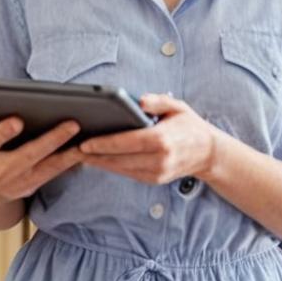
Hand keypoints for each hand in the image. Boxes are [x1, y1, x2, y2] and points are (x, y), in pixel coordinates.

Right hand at [0, 110, 84, 205]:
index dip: (1, 133)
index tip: (17, 121)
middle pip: (28, 155)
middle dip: (51, 140)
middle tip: (72, 124)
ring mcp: (17, 183)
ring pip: (47, 168)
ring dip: (69, 154)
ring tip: (87, 138)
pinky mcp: (33, 187)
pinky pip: (55, 174)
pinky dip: (72, 162)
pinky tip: (87, 149)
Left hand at [77, 94, 218, 185]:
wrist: (208, 153)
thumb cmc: (190, 125)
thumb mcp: (178, 107)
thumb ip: (158, 101)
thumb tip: (139, 101)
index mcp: (162, 140)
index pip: (126, 143)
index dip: (103, 144)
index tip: (85, 142)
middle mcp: (159, 160)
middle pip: (118, 159)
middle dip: (94, 154)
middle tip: (73, 148)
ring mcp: (156, 173)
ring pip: (120, 169)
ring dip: (99, 162)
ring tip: (80, 153)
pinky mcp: (154, 180)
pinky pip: (127, 173)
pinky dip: (112, 166)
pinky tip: (98, 159)